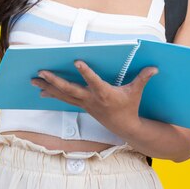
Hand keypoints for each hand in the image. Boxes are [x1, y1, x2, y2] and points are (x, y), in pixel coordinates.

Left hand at [31, 61, 158, 138]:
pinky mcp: (81, 105)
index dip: (86, 72)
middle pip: (69, 90)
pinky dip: (52, 94)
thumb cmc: (130, 107)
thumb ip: (143, 78)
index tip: (77, 61)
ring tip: (34, 81)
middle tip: (41, 72)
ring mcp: (84, 103)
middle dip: (54, 81)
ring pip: (62, 95)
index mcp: (105, 94)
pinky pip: (64, 99)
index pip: (94, 81)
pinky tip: (41, 91)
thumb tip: (155, 67)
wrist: (125, 127)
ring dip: (47, 87)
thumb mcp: (136, 91)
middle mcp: (91, 99)